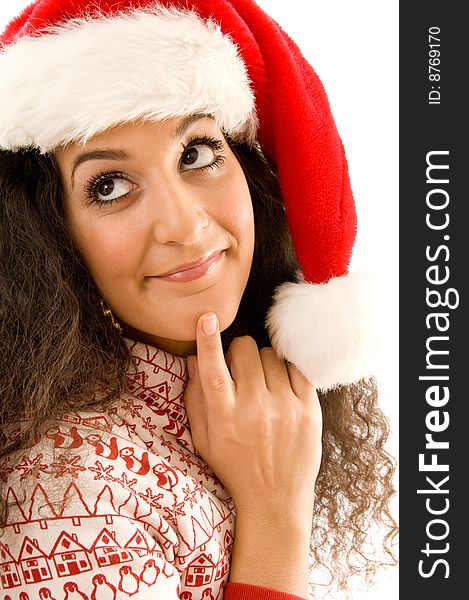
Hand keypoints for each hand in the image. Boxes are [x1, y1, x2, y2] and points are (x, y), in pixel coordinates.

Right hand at [184, 313, 321, 520]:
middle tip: (241, 373)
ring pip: (270, 355)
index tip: (207, 318)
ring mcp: (284, 407)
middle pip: (245, 350)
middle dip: (239, 354)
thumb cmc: (233, 467)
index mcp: (224, 417)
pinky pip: (296, 367)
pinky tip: (280, 386)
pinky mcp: (308, 409)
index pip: (213, 371)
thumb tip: (194, 358)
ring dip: (263, 363)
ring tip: (262, 386)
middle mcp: (254, 409)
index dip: (208, 341)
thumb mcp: (203, 439)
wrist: (275, 499)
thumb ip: (195, 398)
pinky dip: (285, 370)